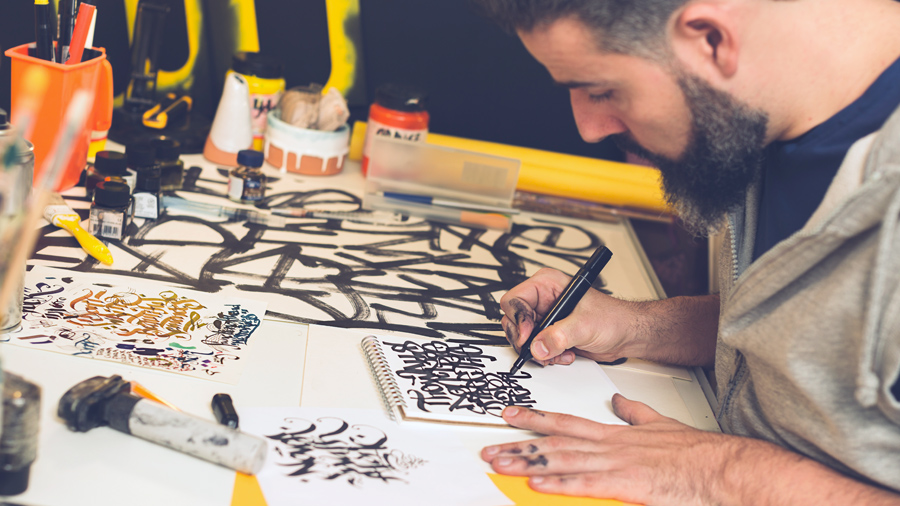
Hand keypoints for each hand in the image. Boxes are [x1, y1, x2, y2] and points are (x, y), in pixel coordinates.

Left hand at [482, 395, 748, 504]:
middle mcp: (609, 444)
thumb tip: (617, 400)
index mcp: (615, 433)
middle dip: (518, 444)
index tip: (509, 414)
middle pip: (554, 441)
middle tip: (488, 447)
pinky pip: (586, 483)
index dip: (534, 417)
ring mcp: (616, 463)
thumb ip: (635, 412)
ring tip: (500, 463)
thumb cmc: (696, 453)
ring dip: (528, 461)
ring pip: (562, 459)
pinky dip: (560, 482)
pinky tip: (538, 482)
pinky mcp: (627, 483)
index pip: (565, 421)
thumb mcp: (660, 424)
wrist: (723, 467)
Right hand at [500, 268, 637, 365]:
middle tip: (541, 349)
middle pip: (513, 320)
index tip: (528, 336)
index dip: (518, 319)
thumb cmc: (613, 318)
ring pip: (522, 337)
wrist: (626, 335)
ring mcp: (544, 317)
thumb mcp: (585, 325)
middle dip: (527, 340)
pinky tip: (565, 354)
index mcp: (547, 285)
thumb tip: (538, 346)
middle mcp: (542, 300)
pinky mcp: (549, 334)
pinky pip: (534, 348)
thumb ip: (560, 336)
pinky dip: (546, 356)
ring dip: (538, 351)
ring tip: (559, 352)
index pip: (515, 300)